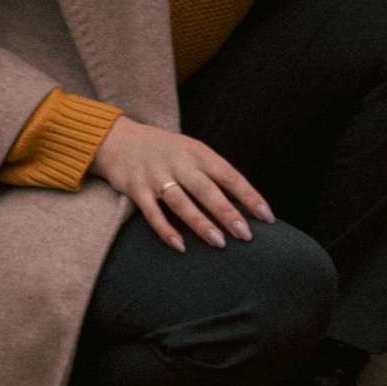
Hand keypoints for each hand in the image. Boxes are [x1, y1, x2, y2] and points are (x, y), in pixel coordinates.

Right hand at [94, 117, 273, 252]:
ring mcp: (156, 175)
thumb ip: (213, 174)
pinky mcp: (136, 189)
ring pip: (181, 202)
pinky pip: (152, 213)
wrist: (119, 139)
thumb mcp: (191, 152)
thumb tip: (244, 203)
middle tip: (246, 235)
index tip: (267, 216)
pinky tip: (179, 246)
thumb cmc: (165, 151)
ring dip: (201, 223)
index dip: (249, 196)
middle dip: (227, 213)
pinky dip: (165, 230)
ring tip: (219, 243)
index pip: (229, 175)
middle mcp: (179, 162)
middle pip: (207, 190)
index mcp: (198, 152)